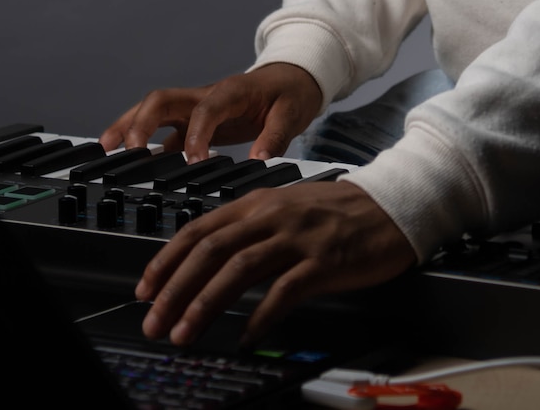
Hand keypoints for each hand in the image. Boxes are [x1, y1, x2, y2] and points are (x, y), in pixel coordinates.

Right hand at [100, 63, 323, 161]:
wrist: (294, 77)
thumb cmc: (291, 92)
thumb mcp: (293, 113)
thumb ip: (275, 137)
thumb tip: (259, 161)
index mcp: (231, 90)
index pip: (204, 109)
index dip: (195, 135)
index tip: (193, 162)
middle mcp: (206, 95)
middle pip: (162, 100)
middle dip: (140, 122)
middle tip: (128, 151)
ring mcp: (196, 107)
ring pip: (154, 112)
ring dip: (129, 126)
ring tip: (106, 149)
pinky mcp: (194, 120)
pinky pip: (164, 131)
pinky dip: (146, 144)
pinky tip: (131, 162)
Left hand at [135, 181, 417, 344]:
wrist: (393, 205)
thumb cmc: (340, 212)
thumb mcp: (287, 209)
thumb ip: (250, 230)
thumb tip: (210, 262)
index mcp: (259, 202)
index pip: (199, 229)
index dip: (166, 260)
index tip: (146, 289)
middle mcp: (272, 216)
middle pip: (210, 250)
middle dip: (175, 289)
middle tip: (154, 321)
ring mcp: (297, 237)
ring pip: (238, 269)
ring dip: (204, 304)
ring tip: (185, 333)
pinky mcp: (323, 261)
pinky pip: (283, 291)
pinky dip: (259, 317)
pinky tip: (245, 337)